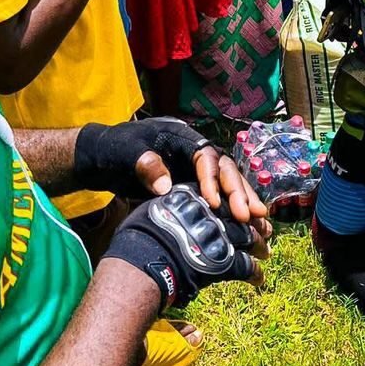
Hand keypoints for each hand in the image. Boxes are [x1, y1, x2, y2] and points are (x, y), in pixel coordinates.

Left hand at [74, 117, 267, 222]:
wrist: (103, 157)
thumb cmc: (115, 149)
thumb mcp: (126, 153)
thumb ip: (145, 165)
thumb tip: (167, 186)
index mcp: (181, 137)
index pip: (205, 155)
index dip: (213, 179)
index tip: (214, 204)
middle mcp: (194, 151)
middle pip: (224, 169)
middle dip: (238, 192)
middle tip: (251, 217)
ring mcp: (194, 168)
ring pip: (227, 183)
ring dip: (243, 202)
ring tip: (261, 226)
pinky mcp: (192, 184)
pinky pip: (218, 195)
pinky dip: (232, 210)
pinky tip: (247, 229)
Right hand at [103, 184, 270, 307]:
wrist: (144, 258)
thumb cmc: (140, 235)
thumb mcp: (151, 209)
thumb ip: (167, 205)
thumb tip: (164, 196)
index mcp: (195, 196)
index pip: (220, 197)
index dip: (233, 204)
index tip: (240, 210)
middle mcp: (212, 212)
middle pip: (239, 215)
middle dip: (253, 224)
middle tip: (265, 230)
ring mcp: (222, 236)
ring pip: (248, 238)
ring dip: (258, 246)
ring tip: (265, 252)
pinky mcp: (226, 261)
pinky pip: (246, 266)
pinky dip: (254, 272)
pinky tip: (258, 278)